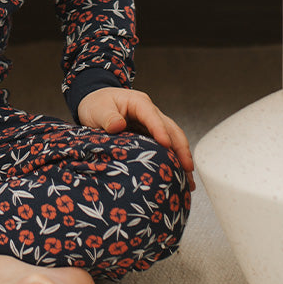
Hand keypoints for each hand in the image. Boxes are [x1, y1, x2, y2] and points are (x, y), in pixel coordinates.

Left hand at [76, 86, 194, 185]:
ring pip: (173, 139)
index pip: (153, 116)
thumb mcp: (98, 109)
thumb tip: (117, 125)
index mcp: (138, 103)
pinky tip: (178, 176)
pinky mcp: (151, 136)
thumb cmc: (97, 104)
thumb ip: (107, 117)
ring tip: (188, 180)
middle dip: (181, 148)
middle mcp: (150, 113)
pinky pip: (166, 147)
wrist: (95, 103)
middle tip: (187, 169)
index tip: (165, 144)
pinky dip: (174, 160)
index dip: (160, 130)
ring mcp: (152, 125)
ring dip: (182, 157)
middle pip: (171, 129)